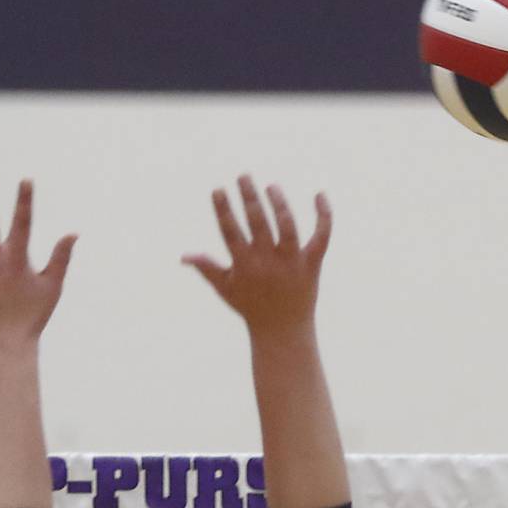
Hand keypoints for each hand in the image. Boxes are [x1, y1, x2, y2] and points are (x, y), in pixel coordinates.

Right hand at [182, 176, 332, 345]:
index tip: (218, 190)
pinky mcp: (312, 264)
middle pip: (258, 223)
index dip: (223, 210)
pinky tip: (319, 194)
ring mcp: (291, 262)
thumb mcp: (226, 289)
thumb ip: (207, 268)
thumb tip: (184, 256)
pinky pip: (321, 236)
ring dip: (279, 204)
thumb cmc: (251, 308)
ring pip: (288, 227)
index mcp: (244, 265)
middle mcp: (268, 262)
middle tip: (244, 176)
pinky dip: (323, 216)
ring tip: (271, 186)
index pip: (231, 231)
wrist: (282, 331)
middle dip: (249, 197)